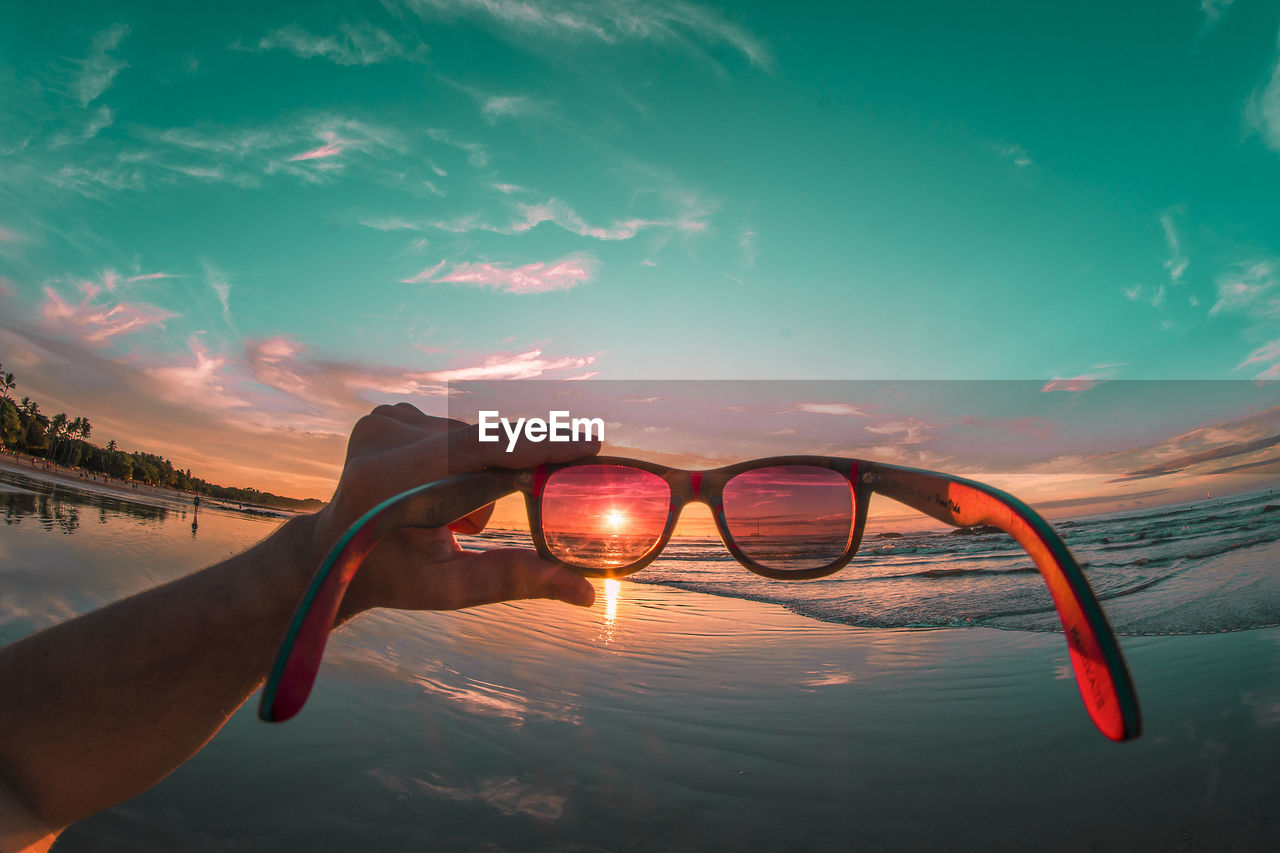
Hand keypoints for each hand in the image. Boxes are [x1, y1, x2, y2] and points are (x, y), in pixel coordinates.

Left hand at [302, 404, 598, 617]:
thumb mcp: (451, 587)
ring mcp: (381, 421)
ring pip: (470, 437)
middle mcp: (382, 439)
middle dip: (513, 472)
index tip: (588, 443)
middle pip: (481, 444)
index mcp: (391, 481)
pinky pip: (451, 431)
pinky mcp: (386, 414)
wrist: (329, 554)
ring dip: (480, 472)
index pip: (480, 449)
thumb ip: (516, 580)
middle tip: (530, 499)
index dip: (538, 445)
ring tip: (451, 516)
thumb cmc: (393, 577)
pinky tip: (433, 490)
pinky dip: (459, 460)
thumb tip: (587, 592)